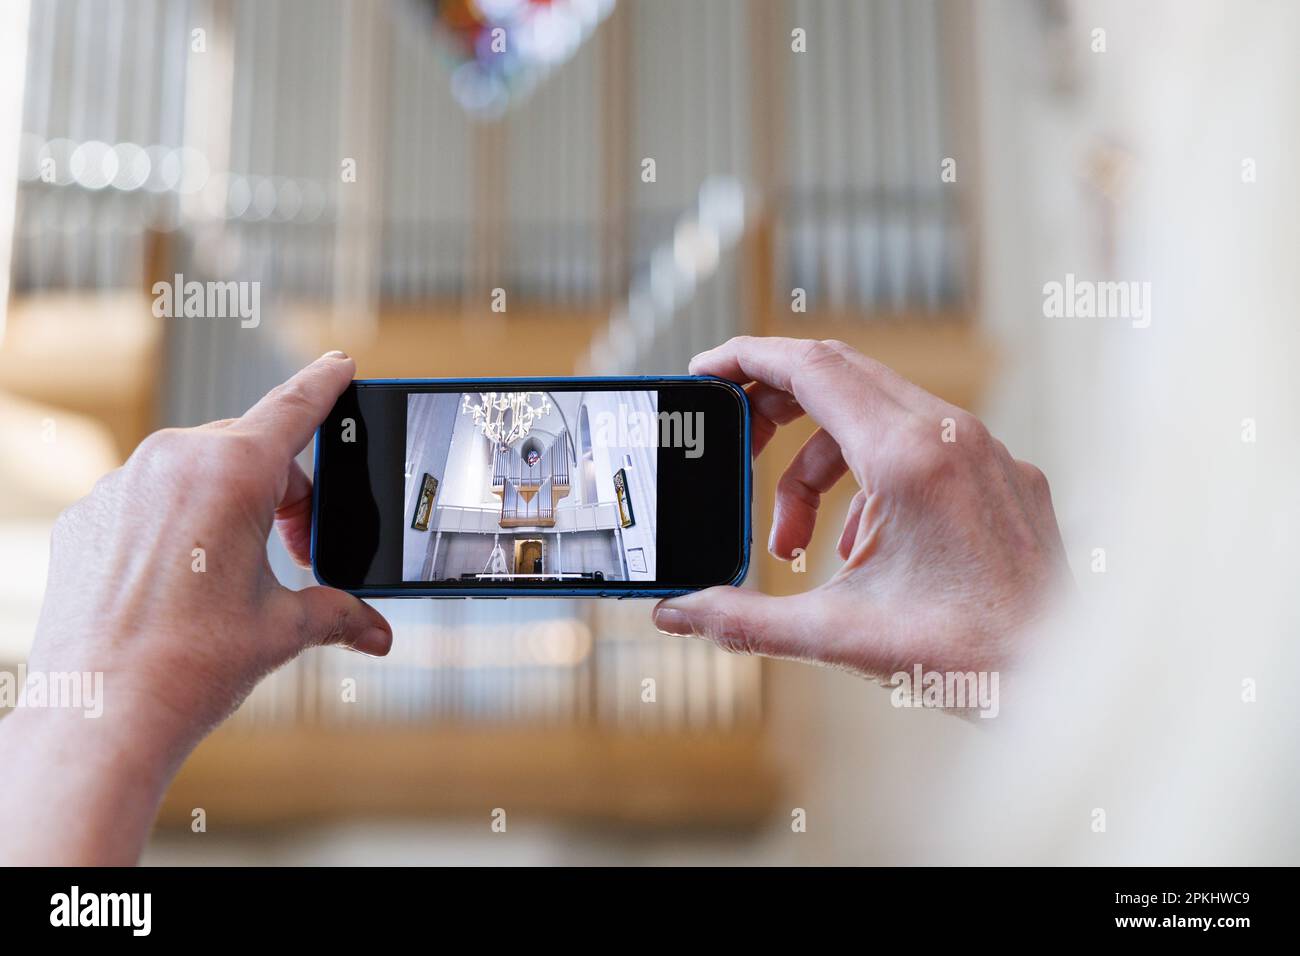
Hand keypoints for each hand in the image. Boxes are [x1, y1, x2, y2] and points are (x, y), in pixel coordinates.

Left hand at [0, 351, 390, 862]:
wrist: (100, 713)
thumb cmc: (191, 665)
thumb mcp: (284, 629)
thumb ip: (339, 612)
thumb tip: (377, 633)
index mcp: (234, 473)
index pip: (294, 409)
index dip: (325, 384)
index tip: (340, 362)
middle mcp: (173, 461)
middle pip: (250, 451)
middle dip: (282, 493)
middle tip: (295, 555)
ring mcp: (122, 485)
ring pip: (196, 471)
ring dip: (227, 507)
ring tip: (232, 576)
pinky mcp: (89, 516)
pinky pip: (147, 499)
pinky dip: (174, 525)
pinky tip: (178, 584)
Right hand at [652, 337, 1070, 686]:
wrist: (1064, 681)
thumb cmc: (966, 656)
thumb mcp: (836, 636)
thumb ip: (742, 620)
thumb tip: (671, 616)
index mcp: (907, 456)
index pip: (810, 367)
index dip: (746, 360)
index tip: (703, 373)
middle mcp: (952, 434)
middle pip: (838, 377)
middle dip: (774, 409)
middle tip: (735, 448)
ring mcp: (986, 450)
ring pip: (877, 416)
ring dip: (819, 467)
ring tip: (795, 545)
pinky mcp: (1005, 474)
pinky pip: (921, 445)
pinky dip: (870, 479)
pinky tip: (860, 549)